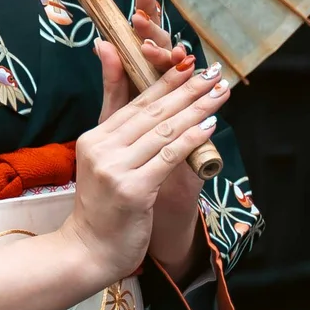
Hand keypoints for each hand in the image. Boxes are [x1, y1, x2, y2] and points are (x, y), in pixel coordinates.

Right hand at [61, 43, 229, 290]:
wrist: (89, 250)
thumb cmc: (104, 207)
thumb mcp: (105, 159)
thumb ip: (115, 120)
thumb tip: (110, 58)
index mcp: (94, 137)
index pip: (135, 102)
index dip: (165, 80)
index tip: (190, 62)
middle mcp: (101, 149)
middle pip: (152, 112)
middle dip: (187, 89)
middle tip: (214, 73)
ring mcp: (114, 169)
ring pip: (164, 131)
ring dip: (196, 109)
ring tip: (219, 93)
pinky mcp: (132, 190)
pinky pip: (168, 158)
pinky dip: (191, 139)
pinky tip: (209, 126)